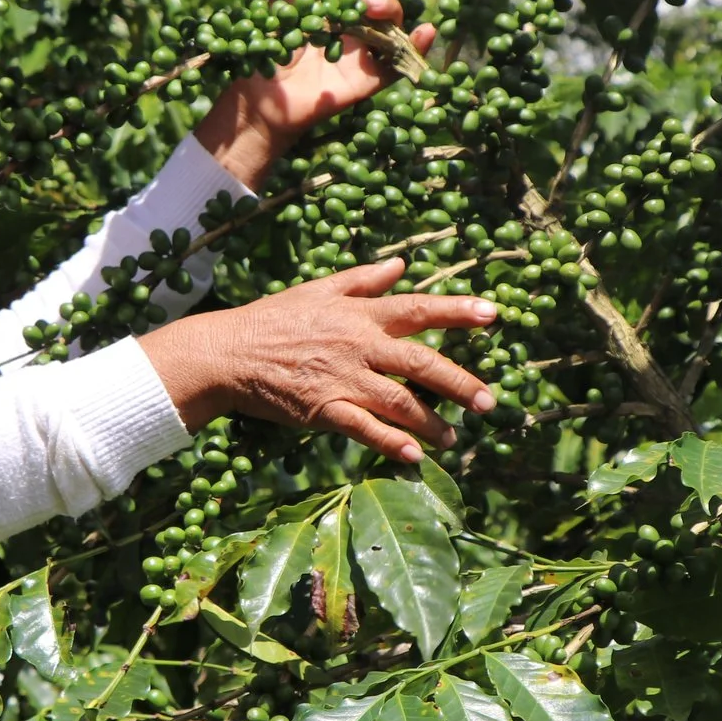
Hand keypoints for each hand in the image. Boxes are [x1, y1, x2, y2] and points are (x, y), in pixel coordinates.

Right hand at [138, 259, 496, 462]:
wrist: (227, 354)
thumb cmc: (273, 319)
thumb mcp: (319, 290)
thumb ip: (364, 280)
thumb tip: (401, 265)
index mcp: (359, 314)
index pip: (418, 308)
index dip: (457, 310)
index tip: (493, 314)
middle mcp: (357, 345)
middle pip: (420, 364)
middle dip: (459, 383)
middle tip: (488, 402)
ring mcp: (341, 379)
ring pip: (399, 402)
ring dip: (431, 422)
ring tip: (453, 438)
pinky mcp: (323, 410)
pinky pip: (364, 429)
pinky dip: (391, 443)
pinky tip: (413, 456)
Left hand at [194, 0, 437, 190]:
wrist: (264, 102)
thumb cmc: (267, 59)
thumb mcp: (278, 17)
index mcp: (330, 9)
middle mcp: (352, 27)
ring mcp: (363, 52)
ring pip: (392, 22)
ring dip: (389, 6)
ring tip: (371, 7)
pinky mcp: (369, 78)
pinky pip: (398, 64)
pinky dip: (417, 47)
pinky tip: (425, 31)